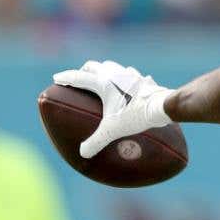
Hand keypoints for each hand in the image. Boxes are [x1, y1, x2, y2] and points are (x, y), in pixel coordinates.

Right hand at [53, 60, 172, 157]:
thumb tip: (83, 153)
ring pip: (112, 66)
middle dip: (84, 71)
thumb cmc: (136, 115)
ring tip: (101, 79)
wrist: (163, 107)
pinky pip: (130, 74)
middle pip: (94, 66)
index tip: (56, 78)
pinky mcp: (143, 79)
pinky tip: (127, 84)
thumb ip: (96, 141)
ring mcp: (131, 74)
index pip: (79, 77)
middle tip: (79, 79)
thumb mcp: (112, 130)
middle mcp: (116, 75)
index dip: (66, 78)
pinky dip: (123, 77)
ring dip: (103, 70)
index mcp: (104, 83)